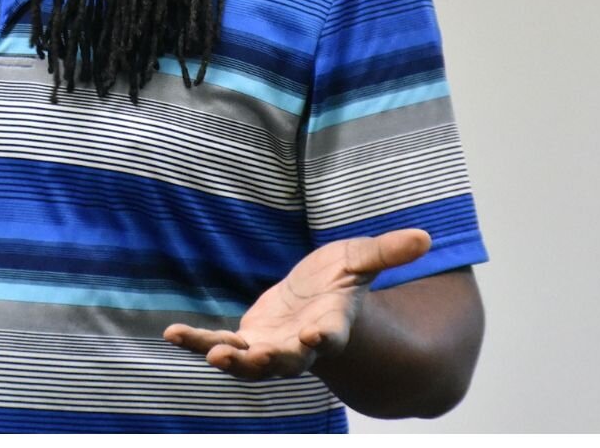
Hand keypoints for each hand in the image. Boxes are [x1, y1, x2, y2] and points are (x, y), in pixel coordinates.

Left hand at [163, 228, 431, 379]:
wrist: (314, 304)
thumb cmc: (338, 282)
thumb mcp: (358, 259)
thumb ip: (386, 252)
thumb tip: (426, 237)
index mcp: (331, 325)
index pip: (332, 336)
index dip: (325, 338)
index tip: (318, 336)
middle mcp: (300, 345)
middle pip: (287, 360)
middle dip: (268, 360)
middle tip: (249, 358)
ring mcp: (270, 347)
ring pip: (250, 361)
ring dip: (230, 359)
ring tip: (210, 353)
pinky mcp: (245, 341)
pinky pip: (218, 343)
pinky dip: (196, 340)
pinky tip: (173, 333)